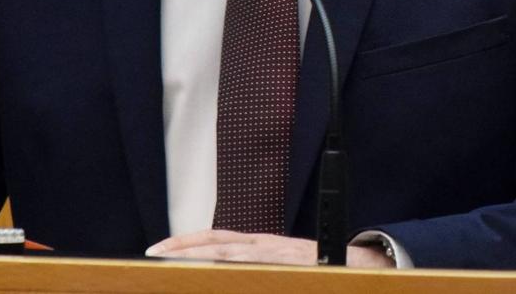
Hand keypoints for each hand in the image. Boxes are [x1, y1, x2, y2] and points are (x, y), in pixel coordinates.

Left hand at [144, 229, 394, 267]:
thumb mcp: (282, 267)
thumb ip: (256, 268)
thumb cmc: (320, 269)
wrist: (363, 268)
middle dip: (182, 247)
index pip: (215, 238)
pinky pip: (253, 268)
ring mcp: (276, 254)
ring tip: (172, 261)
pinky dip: (232, 269)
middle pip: (216, 241)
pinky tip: (213, 273)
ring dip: (201, 256)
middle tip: (152, 255)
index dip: (186, 242)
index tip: (157, 250)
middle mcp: (265, 245)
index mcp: (260, 245)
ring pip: (230, 251)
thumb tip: (222, 276)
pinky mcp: (288, 264)